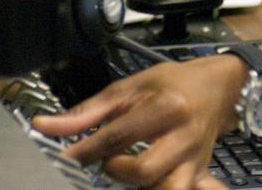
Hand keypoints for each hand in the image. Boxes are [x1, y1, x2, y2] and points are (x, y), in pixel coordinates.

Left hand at [32, 54, 244, 188]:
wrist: (217, 86)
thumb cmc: (171, 83)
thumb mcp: (129, 86)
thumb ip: (87, 111)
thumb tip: (45, 127)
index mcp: (167, 108)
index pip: (118, 135)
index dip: (86, 150)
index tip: (65, 157)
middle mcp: (183, 136)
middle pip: (143, 170)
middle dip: (116, 170)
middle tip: (109, 159)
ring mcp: (194, 159)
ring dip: (141, 188)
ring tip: (128, 173)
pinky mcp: (199, 174)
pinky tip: (149, 184)